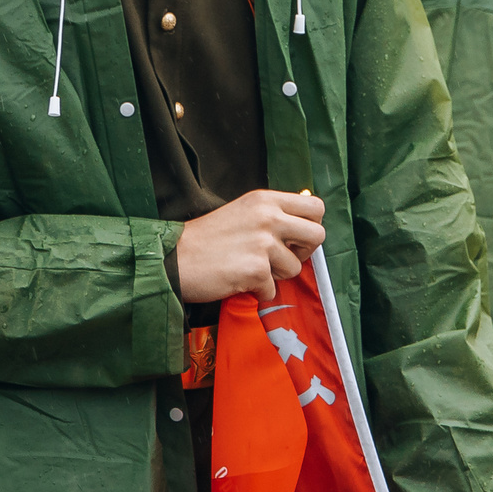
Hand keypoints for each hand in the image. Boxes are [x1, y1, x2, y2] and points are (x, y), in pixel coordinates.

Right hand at [175, 190, 325, 301]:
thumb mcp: (244, 211)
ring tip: (249, 268)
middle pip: (318, 235)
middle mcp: (268, 217)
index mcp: (266, 199)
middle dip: (305, 252)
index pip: (316, 207)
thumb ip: (273, 213)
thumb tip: (306, 224)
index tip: (294, 237)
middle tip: (281, 257)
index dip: (310, 226)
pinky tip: (238, 280)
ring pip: (296, 268)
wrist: (175, 258)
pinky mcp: (256, 269)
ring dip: (276, 275)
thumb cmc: (207, 238)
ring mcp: (263, 243)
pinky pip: (273, 289)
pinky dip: (258, 291)